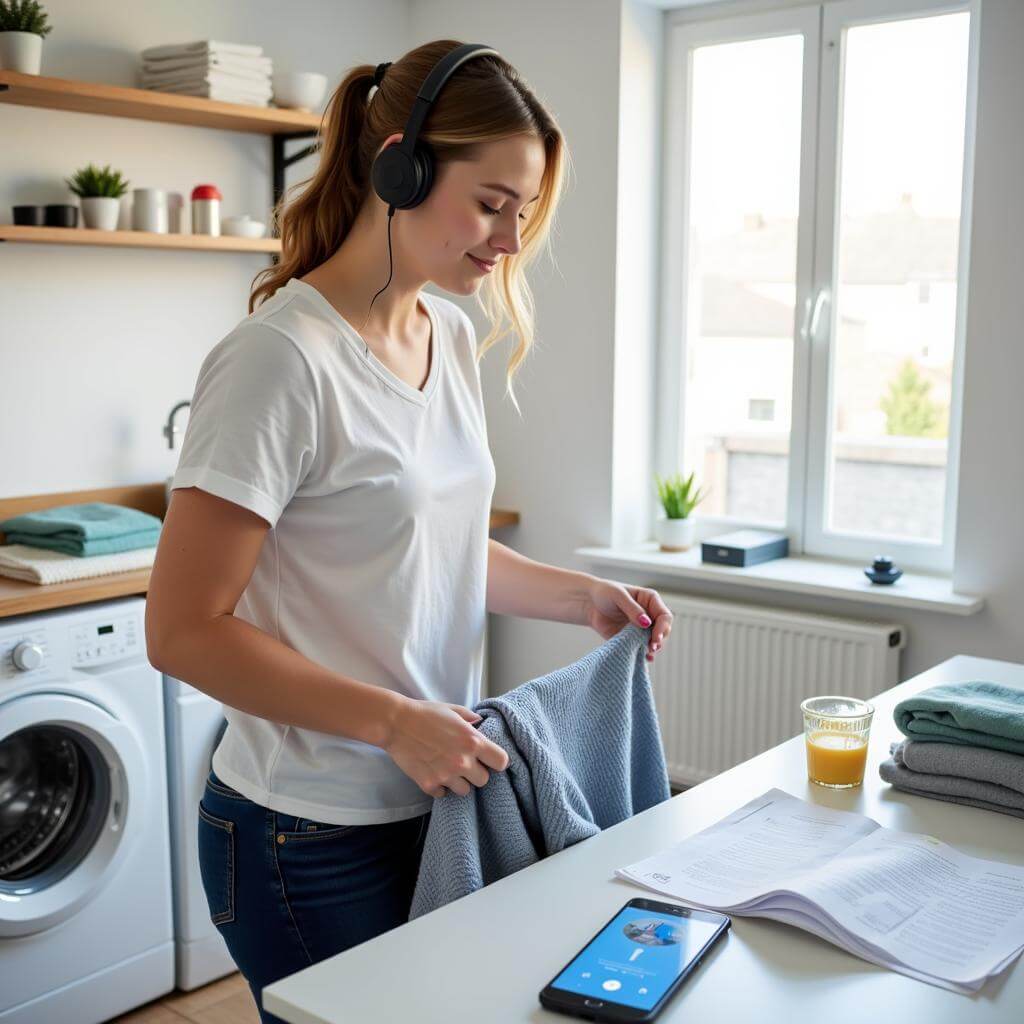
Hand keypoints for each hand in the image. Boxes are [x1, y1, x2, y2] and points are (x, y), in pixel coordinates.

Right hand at [383, 697, 508, 798]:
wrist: (395, 723)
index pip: (502, 762)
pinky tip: (433, 772)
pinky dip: (440, 786)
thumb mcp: (452, 710)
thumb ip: (470, 719)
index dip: (496, 761)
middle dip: (476, 772)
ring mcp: (446, 775)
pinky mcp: (429, 785)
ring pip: (465, 791)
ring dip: (459, 782)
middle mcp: (462, 761)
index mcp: (472, 741)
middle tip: (465, 763)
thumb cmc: (425, 713)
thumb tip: (481, 723)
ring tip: (448, 768)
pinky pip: (443, 793)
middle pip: (484, 780)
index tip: (489, 759)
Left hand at [583, 577, 672, 662]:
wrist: (588, 603)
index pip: (664, 616)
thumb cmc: (604, 593)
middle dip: (659, 639)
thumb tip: (646, 623)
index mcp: (650, 600)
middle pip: (663, 630)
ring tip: (647, 653)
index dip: (663, 627)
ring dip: (652, 648)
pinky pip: (641, 647)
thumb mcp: (618, 596)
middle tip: (652, 647)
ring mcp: (641, 627)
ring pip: (654, 641)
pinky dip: (643, 653)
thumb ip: (632, 609)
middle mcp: (649, 614)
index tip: (656, 637)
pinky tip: (644, 658)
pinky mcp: (631, 638)